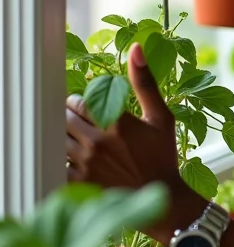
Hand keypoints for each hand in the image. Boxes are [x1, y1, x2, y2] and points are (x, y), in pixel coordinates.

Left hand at [66, 44, 199, 241]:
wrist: (161, 199)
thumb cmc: (163, 155)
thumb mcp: (161, 117)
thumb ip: (145, 82)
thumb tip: (136, 48)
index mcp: (118, 122)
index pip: (80, 102)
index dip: (79, 102)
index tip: (86, 106)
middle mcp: (99, 142)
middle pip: (65, 120)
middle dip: (69, 117)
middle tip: (79, 121)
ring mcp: (87, 164)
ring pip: (59, 141)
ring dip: (64, 137)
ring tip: (77, 139)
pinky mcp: (80, 184)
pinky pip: (58, 164)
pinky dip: (62, 160)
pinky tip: (76, 160)